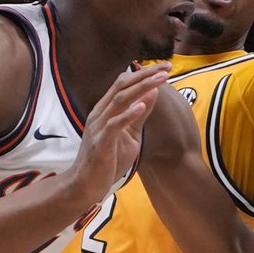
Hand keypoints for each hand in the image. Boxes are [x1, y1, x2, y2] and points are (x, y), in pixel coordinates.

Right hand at [64, 63, 167, 204]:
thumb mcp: (129, 135)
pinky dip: (128, 114)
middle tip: (167, 67)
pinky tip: (142, 106)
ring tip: (160, 80)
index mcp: (105, 110)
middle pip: (122, 85)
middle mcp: (99, 113)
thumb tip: (153, 93)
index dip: (144, 73)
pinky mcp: (100, 142)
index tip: (164, 67)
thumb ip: (139, 115)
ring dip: (141, 88)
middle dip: (146, 75)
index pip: (123, 83)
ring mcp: (98, 127)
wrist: (86, 185)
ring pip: (119, 100)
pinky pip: (114, 124)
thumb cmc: (107, 161)